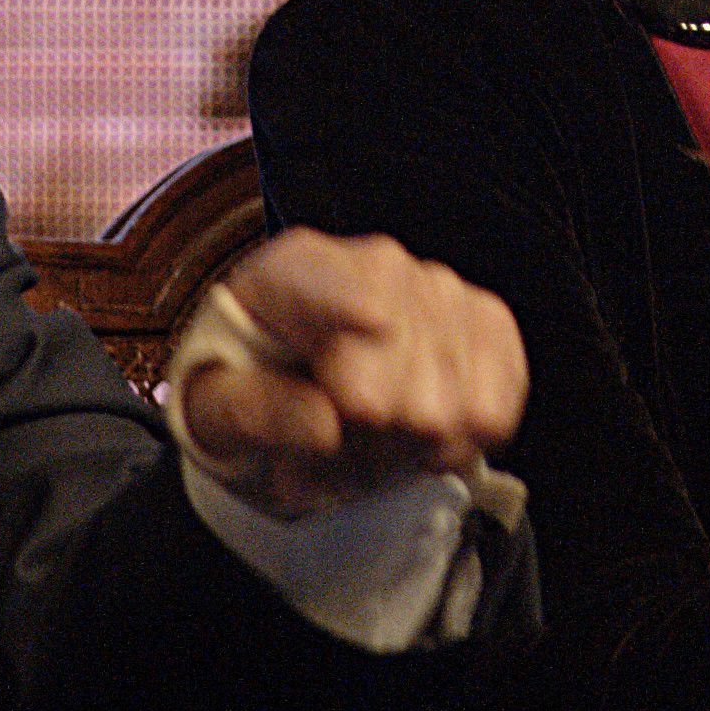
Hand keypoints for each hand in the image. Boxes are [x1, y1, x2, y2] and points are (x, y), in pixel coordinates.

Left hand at [176, 229, 525, 519]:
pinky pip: (495, 408)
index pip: (351, 287)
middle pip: (403, 365)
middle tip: (332, 443)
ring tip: (368, 444)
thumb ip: (255, 413)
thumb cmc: (245, 389)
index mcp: (298, 267)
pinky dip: (455, 446)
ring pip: (451, 400)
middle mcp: (379, 264)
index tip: (357, 404)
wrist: (294, 389)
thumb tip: (327, 424)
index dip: (364, 340)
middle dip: (366, 430)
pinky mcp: (488, 326)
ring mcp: (441, 288)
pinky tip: (419, 444)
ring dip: (406, 446)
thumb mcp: (214, 410)